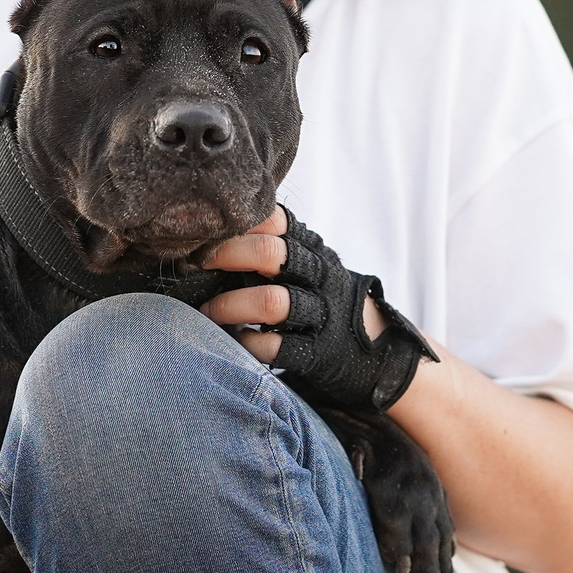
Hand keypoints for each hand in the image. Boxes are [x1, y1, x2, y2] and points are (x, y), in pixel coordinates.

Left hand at [199, 207, 434, 410]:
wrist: (374, 349)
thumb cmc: (321, 298)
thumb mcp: (308, 263)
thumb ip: (272, 247)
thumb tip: (206, 237)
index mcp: (311, 248)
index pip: (277, 220)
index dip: (240, 223)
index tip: (207, 232)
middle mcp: (318, 276)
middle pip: (272, 253)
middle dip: (228, 256)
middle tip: (197, 265)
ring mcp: (321, 314)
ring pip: (274, 302)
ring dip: (231, 306)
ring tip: (206, 312)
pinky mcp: (320, 352)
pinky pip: (280, 347)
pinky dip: (251, 345)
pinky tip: (236, 342)